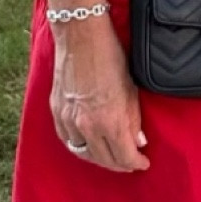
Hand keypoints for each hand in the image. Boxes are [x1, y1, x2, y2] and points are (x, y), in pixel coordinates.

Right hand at [50, 20, 149, 171]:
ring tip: (111, 157)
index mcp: (110, 121)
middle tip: (129, 163)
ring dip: (99, 159)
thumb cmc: (111, 58)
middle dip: (119, 165)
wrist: (81, 37)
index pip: (124, 157)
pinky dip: (80, 147)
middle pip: (104, 160)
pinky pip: (67, 140)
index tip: (143, 162)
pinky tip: (88, 146)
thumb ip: (134, 120)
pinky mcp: (57, 112)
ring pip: (83, 153)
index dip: (136, 163)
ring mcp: (69, 120)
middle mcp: (87, 126)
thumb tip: (138, 142)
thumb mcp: (131, 90)